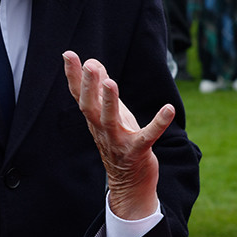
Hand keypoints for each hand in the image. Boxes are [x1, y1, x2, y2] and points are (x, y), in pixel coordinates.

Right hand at [62, 51, 175, 220]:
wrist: (129, 183)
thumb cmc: (119, 141)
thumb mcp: (110, 113)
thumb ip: (101, 89)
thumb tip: (93, 62)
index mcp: (94, 119)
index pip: (79, 95)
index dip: (73, 76)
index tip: (68, 54)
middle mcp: (101, 129)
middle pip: (89, 107)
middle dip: (88, 86)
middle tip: (90, 65)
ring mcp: (118, 142)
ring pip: (110, 121)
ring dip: (109, 102)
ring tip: (111, 82)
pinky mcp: (138, 152)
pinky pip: (147, 137)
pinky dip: (158, 123)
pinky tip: (168, 109)